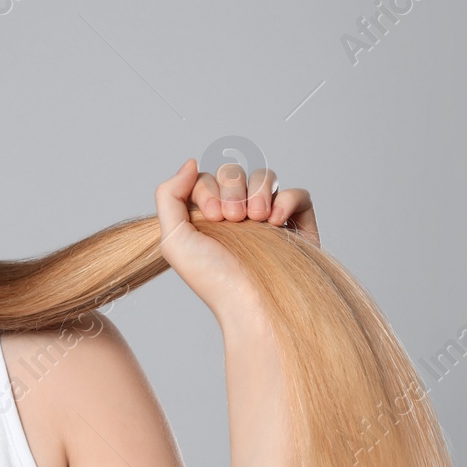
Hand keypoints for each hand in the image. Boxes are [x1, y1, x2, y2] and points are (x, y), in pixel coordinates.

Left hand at [155, 157, 320, 310]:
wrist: (250, 303)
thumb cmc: (213, 279)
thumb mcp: (173, 238)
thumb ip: (168, 195)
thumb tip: (190, 162)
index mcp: (209, 215)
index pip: (208, 177)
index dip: (209, 188)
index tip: (213, 217)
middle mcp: (239, 214)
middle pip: (235, 172)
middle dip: (232, 189)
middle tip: (234, 219)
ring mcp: (269, 218)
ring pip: (265, 177)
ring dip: (257, 192)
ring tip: (255, 220)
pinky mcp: (298, 225)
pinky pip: (298, 193)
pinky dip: (287, 199)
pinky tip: (275, 221)